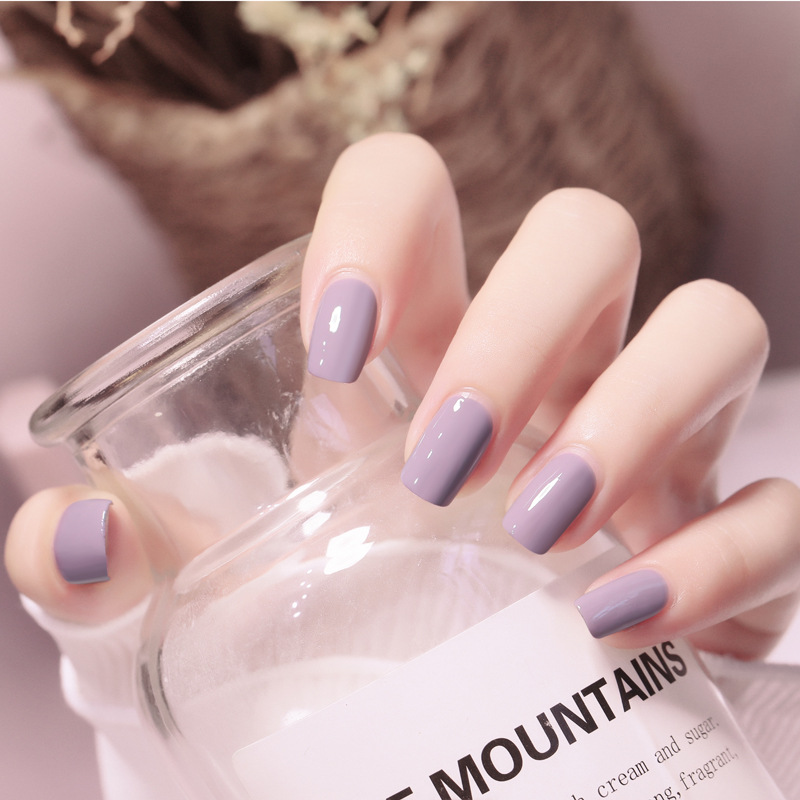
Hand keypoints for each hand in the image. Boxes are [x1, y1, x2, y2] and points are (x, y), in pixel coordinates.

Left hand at [7, 133, 799, 659]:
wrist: (451, 700)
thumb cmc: (329, 608)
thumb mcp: (217, 583)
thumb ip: (120, 558)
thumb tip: (66, 536)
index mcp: (425, 338)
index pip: (417, 190)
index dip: (385, 225)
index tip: (342, 346)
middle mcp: (553, 360)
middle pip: (585, 236)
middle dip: (522, 331)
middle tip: (445, 465)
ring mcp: (657, 436)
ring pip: (709, 328)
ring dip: (636, 415)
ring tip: (540, 525)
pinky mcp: (723, 529)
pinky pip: (774, 503)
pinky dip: (716, 554)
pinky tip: (622, 616)